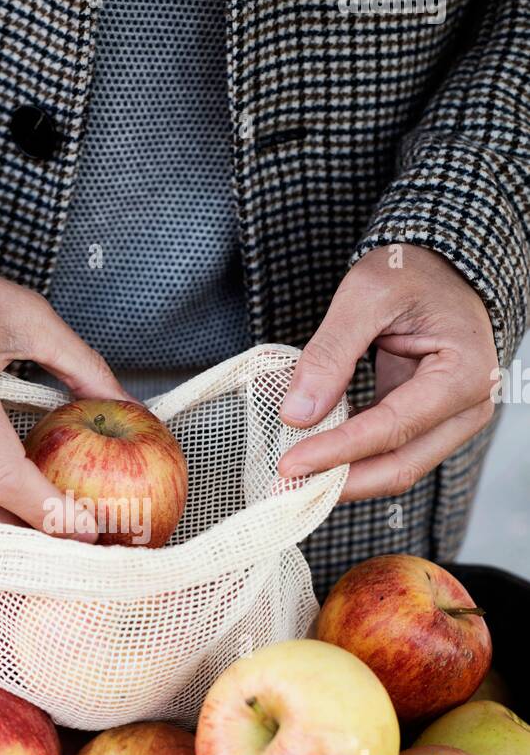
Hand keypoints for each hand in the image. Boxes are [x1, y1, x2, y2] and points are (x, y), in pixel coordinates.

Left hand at [278, 246, 497, 499]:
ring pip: (395, 468)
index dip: (338, 451)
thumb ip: (331, 353)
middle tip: (286, 488)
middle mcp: (468, 406)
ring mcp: (451, 420)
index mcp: (464, 373)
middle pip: (400, 466)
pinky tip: (313, 459)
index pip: (393, 428)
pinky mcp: (428, 422)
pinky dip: (350, 459)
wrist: (440, 267)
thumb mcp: (365, 295)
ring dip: (344, 478)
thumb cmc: (411, 272)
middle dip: (341, 482)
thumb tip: (297, 414)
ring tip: (293, 481)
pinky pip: (387, 452)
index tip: (290, 464)